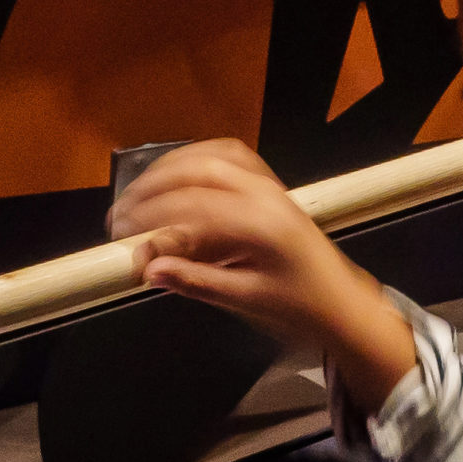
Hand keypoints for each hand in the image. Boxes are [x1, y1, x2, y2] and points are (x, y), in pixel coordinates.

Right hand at [107, 140, 418, 411]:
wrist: (342, 301)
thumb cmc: (297, 306)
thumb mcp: (245, 300)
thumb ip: (196, 281)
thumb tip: (148, 270)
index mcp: (259, 224)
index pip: (192, 207)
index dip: (150, 217)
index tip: (120, 235)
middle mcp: (263, 193)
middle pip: (197, 170)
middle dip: (151, 187)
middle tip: (120, 213)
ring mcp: (268, 184)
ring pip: (210, 156)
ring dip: (168, 169)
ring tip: (138, 194)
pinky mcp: (269, 184)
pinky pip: (229, 155)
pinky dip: (195, 160)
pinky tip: (173, 175)